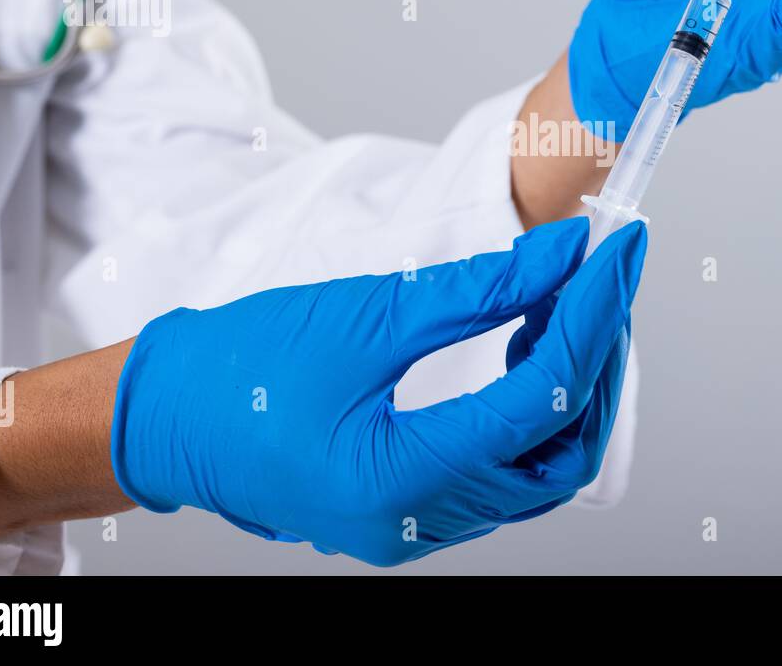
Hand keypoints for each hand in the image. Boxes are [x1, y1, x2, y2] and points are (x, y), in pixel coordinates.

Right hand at [110, 217, 646, 565]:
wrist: (165, 414)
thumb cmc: (240, 365)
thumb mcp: (368, 313)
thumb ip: (481, 289)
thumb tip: (564, 254)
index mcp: (400, 481)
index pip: (538, 398)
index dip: (591, 316)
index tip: (616, 251)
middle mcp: (416, 525)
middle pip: (557, 450)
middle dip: (593, 359)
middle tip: (599, 280)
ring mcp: (416, 529)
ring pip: (537, 470)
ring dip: (563, 387)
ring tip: (562, 308)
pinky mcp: (412, 512)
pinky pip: (500, 474)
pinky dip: (526, 414)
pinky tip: (522, 350)